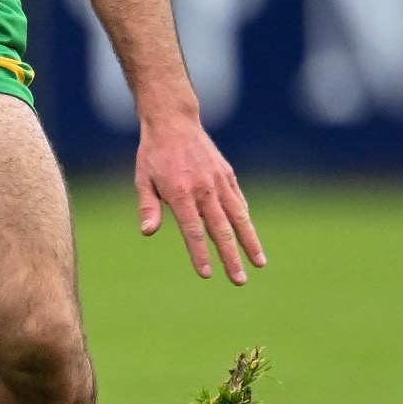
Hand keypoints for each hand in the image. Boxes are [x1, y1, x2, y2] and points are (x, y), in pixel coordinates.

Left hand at [135, 114, 265, 283]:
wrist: (174, 122)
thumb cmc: (153, 155)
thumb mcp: (143, 180)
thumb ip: (148, 207)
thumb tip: (147, 233)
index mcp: (180, 194)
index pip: (193, 231)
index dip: (200, 254)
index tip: (206, 274)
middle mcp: (204, 189)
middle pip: (221, 230)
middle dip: (231, 257)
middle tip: (239, 280)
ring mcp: (219, 182)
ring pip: (239, 218)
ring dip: (250, 242)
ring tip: (259, 263)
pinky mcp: (227, 175)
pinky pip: (238, 202)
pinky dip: (245, 220)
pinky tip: (250, 237)